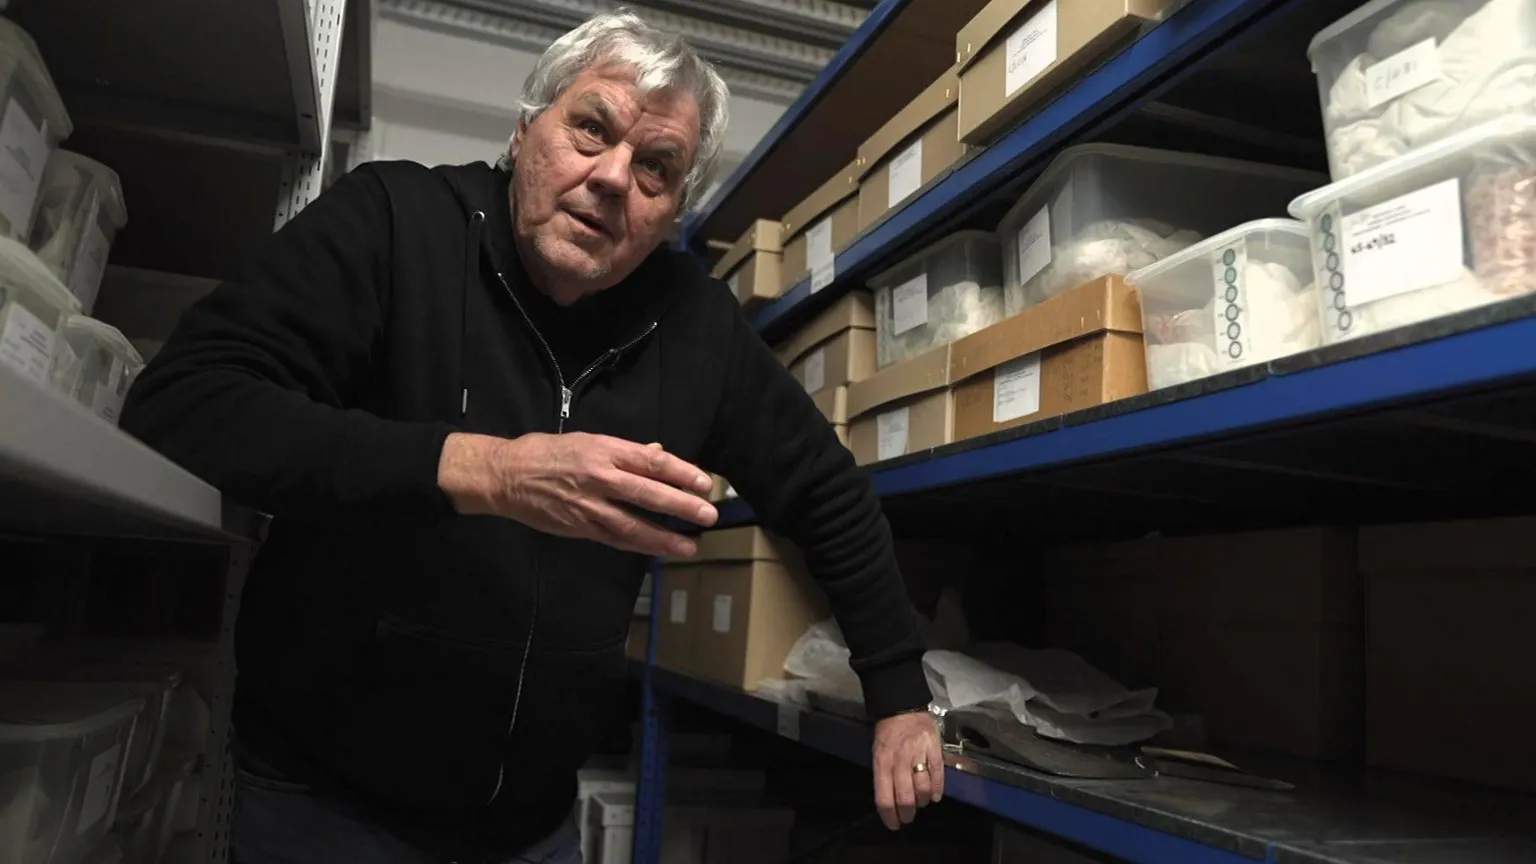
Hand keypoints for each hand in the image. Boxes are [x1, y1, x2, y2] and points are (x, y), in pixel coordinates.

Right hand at [437, 432, 716, 556]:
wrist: (506, 475)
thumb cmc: (548, 452)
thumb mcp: (589, 440)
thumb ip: (625, 451)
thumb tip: (657, 453)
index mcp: (605, 450)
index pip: (651, 461)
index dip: (681, 472)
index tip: (704, 482)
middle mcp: (599, 477)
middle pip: (647, 493)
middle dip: (681, 505)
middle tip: (708, 515)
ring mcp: (589, 505)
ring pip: (632, 524)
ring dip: (663, 537)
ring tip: (689, 546)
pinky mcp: (579, 527)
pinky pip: (614, 538)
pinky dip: (638, 545)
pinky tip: (657, 550)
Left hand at [871, 710, 943, 829]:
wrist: (903, 706)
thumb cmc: (887, 733)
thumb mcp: (877, 752)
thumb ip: (883, 775)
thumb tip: (890, 801)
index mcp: (882, 762)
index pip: (884, 797)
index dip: (889, 816)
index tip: (894, 825)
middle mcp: (899, 760)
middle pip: (905, 797)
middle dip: (907, 813)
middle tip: (908, 818)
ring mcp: (918, 753)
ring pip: (922, 788)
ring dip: (922, 802)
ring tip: (921, 803)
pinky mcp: (935, 748)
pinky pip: (938, 774)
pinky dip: (937, 789)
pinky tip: (934, 796)